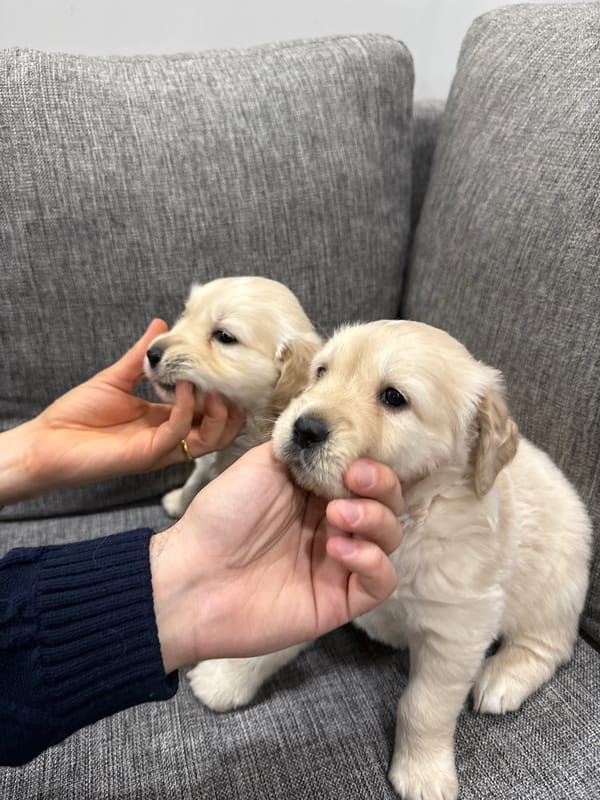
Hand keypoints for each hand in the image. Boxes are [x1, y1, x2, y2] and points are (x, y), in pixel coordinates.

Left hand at [6, 320, 243, 501]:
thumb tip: (161, 324)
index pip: (208, 414)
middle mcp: (169, 438)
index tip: (224, 367)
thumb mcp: (116, 378)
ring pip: (210, 440)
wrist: (46, 442)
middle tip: (231, 381)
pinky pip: (180, 432)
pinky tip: (184, 386)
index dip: (222, 394)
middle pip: (220, 432)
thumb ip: (142, 356)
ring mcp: (161, 448)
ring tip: (216, 386)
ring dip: (219, 413)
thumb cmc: (77, 414)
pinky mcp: (149, 454)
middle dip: (232, 409)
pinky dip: (186, 408)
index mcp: (165, 422)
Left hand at [150, 443, 403, 671]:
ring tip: (338, 516)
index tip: (353, 461)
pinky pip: (381, 581)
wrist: (192, 574)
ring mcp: (339, 563)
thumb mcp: (263, 465)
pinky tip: (339, 549)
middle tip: (353, 481)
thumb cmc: (221, 516)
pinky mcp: (339, 600)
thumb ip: (303, 448)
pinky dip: (372, 561)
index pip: (367, 475)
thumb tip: (333, 433)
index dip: (372, 465)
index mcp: (317, 492)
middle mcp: (334, 524)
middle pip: (388, 504)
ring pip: (390, 538)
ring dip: (375, 520)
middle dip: (382, 487)